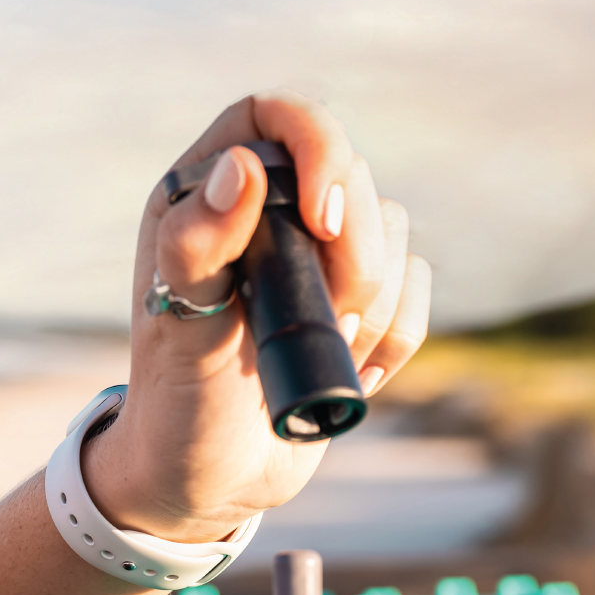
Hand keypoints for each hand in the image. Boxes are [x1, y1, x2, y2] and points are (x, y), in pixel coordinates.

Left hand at [81, 90, 430, 542]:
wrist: (212, 478)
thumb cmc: (179, 405)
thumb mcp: (177, 330)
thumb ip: (195, 247)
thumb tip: (241, 167)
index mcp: (208, 197)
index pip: (276, 116)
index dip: (317, 147)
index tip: (322, 220)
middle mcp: (270, 216)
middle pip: (353, 177)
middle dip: (353, 255)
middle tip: (324, 316)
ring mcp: (320, 261)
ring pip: (395, 233)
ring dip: (373, 303)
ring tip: (328, 347)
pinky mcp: (361, 306)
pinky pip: (418, 290)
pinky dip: (396, 337)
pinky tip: (355, 369)